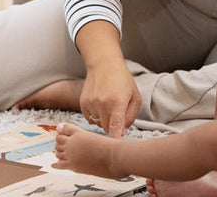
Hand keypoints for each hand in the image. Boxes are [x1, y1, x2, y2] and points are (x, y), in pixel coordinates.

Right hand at [74, 20, 140, 137]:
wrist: (104, 64)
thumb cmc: (122, 80)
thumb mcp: (134, 96)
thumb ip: (130, 116)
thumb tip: (122, 132)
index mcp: (117, 103)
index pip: (114, 128)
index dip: (114, 140)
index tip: (114, 151)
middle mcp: (102, 105)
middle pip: (107, 129)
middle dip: (113, 127)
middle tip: (118, 117)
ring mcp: (91, 104)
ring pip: (98, 124)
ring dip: (104, 120)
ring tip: (109, 106)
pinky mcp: (83, 103)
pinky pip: (90, 118)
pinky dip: (96, 116)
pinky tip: (101, 105)